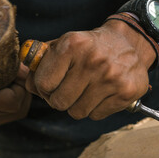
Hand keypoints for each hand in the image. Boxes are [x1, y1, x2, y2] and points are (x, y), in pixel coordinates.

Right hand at [0, 46, 31, 127]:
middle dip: (22, 92)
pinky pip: (12, 115)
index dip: (21, 85)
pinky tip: (7, 93)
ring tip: (10, 85)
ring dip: (21, 97)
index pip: (13, 100)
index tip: (18, 72)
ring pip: (17, 113)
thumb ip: (15, 69)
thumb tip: (30, 77)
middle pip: (17, 108)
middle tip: (17, 78)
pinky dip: (16, 104)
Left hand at [25, 20, 155, 119]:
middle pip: (59, 102)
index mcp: (72, 45)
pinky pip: (96, 115)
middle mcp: (92, 61)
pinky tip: (101, 94)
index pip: (43, 84)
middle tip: (67, 91)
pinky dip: (95, 108)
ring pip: (77, 112)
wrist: (130, 42)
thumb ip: (43, 61)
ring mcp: (111, 79)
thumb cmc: (91, 46)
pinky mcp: (125, 93)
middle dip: (59, 99)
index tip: (50, 85)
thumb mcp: (66, 43)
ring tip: (86, 91)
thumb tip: (28, 85)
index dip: (43, 88)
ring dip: (77, 105)